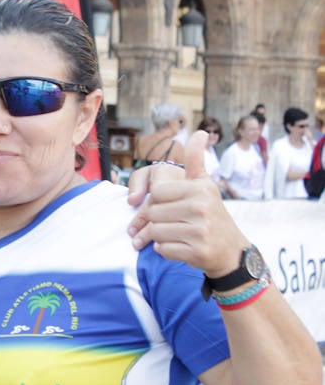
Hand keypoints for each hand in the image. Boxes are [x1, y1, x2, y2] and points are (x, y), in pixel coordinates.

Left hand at [127, 131, 249, 277]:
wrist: (231, 252)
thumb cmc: (211, 215)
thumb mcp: (205, 185)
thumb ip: (196, 160)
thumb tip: (199, 132)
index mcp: (201, 188)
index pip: (157, 192)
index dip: (157, 201)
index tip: (169, 207)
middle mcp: (202, 207)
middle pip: (153, 213)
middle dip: (155, 221)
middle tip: (170, 225)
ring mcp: (201, 231)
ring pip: (155, 232)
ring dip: (158, 237)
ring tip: (174, 235)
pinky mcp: (197, 252)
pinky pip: (162, 250)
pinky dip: (165, 251)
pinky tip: (179, 247)